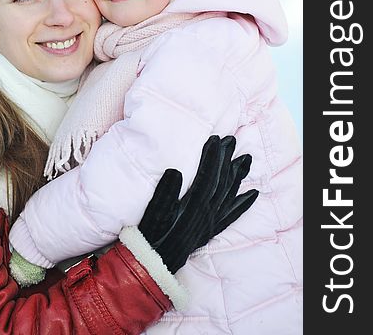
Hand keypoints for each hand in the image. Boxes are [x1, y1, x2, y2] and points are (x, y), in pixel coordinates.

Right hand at [138, 135, 258, 273]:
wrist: (155, 264)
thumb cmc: (151, 236)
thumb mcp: (153, 213)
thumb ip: (164, 192)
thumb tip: (175, 170)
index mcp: (193, 206)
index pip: (208, 176)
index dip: (212, 157)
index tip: (215, 139)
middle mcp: (206, 213)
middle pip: (221, 182)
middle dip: (226, 159)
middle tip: (232, 140)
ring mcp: (210, 222)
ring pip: (229, 195)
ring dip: (238, 176)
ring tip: (246, 159)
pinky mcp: (210, 230)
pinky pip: (231, 215)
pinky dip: (243, 204)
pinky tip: (253, 194)